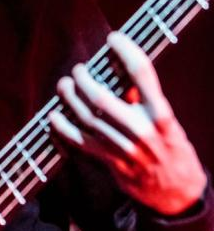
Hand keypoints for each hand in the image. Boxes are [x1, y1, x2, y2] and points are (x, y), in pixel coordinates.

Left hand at [49, 31, 206, 214]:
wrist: (177, 192)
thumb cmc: (170, 146)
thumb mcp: (166, 119)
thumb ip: (143, 97)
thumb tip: (117, 67)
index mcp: (161, 114)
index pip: (142, 73)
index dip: (125, 50)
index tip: (114, 38)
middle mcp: (143, 130)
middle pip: (101, 98)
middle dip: (83, 79)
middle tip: (78, 69)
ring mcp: (125, 148)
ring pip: (87, 117)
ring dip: (70, 97)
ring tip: (64, 84)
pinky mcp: (111, 162)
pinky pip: (81, 142)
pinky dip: (64, 128)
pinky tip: (54, 116)